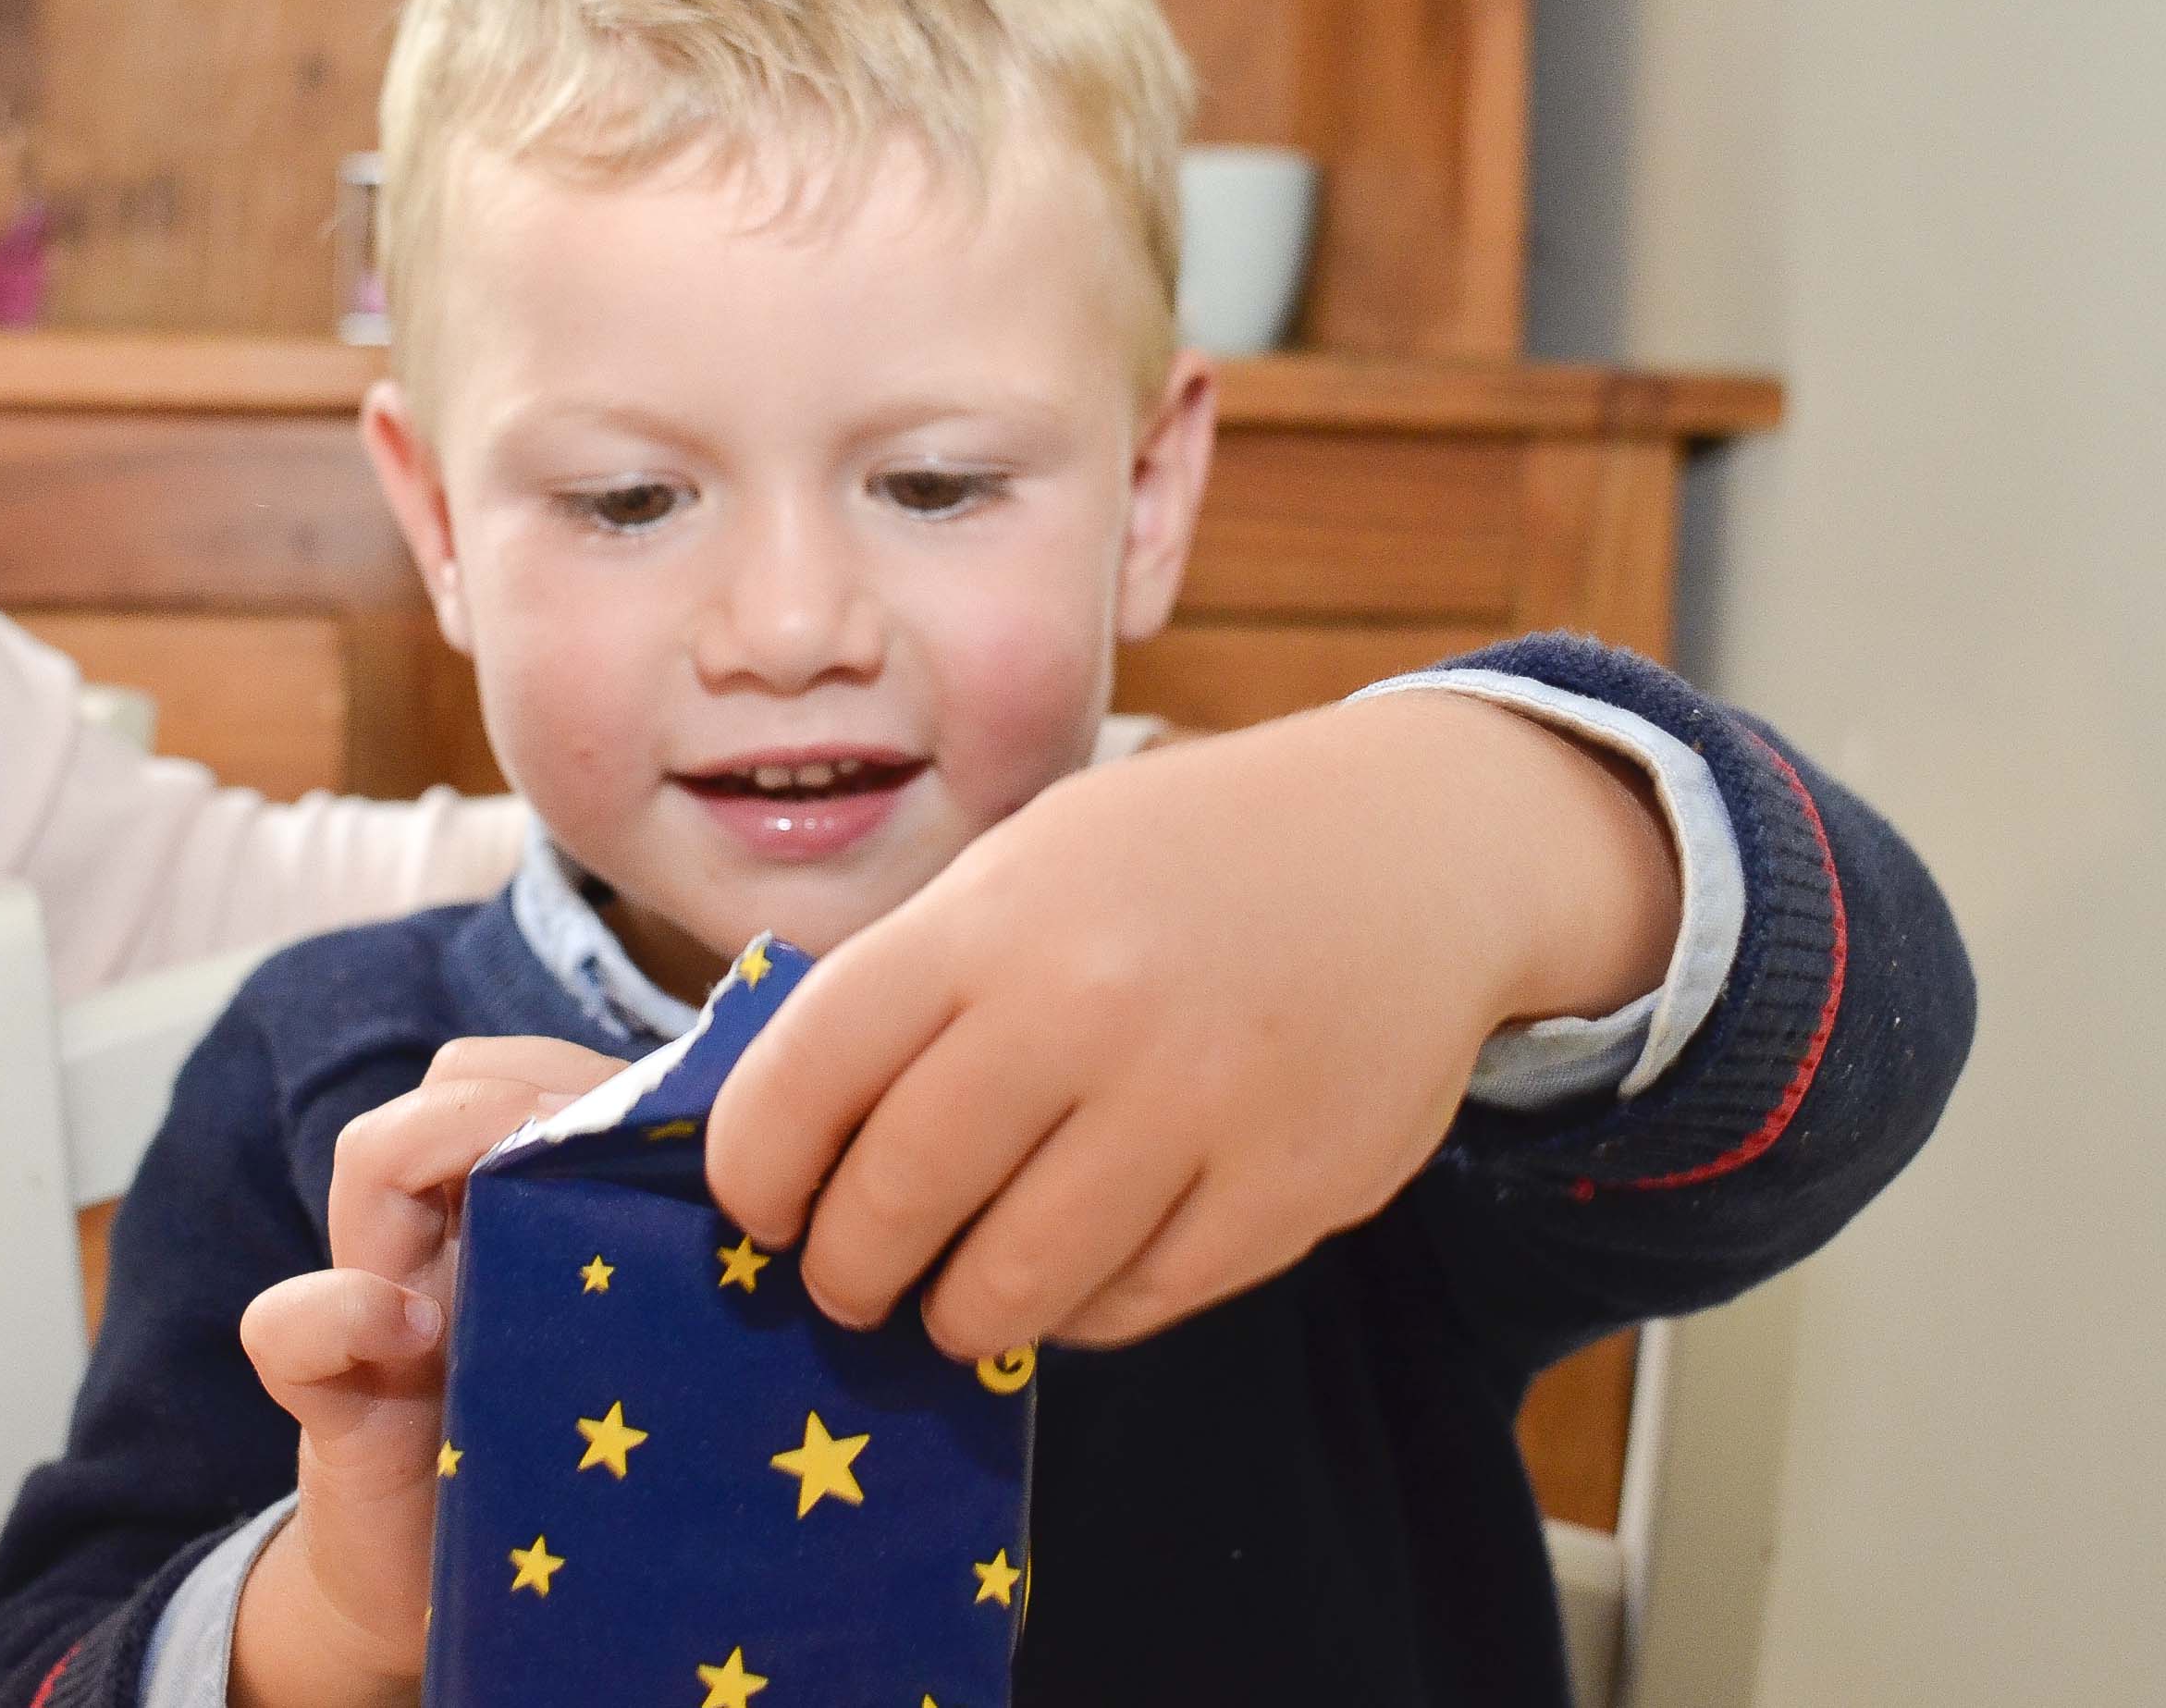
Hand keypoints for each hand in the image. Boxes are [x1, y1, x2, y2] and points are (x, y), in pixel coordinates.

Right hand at [230, 1037, 628, 1707]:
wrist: (448, 1605)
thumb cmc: (565, 1469)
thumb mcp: (632, 1355)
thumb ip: (675, 1276)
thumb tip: (797, 1204)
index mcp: (512, 1215)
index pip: (526, 1073)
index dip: (583, 1073)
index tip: (666, 1125)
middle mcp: (442, 1238)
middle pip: (452, 1083)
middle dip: (527, 1087)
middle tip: (597, 1150)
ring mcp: (380, 1310)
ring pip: (368, 1158)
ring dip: (441, 1149)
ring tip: (522, 1197)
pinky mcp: (334, 1404)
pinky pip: (288, 1327)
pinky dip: (342, 1310)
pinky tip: (415, 1334)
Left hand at [707, 690, 1677, 1358]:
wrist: (1411, 851)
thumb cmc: (1181, 862)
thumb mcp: (1028, 865)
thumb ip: (918, 982)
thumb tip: (794, 1130)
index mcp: (992, 920)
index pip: (808, 1074)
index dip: (754, 1169)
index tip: (757, 1211)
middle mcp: (1083, 1008)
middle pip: (898, 1198)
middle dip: (846, 1269)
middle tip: (848, 1282)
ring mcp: (1194, 1105)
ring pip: (1011, 1283)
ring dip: (955, 1315)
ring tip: (951, 1301)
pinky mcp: (1287, 1189)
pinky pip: (1135, 1305)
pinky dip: (1080, 1314)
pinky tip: (1072, 1278)